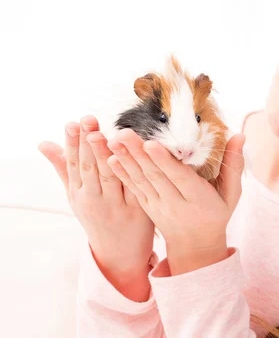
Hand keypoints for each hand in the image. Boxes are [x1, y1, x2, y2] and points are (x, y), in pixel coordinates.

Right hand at [38, 116, 154, 294]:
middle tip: (88, 120)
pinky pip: (134, 189)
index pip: (74, 164)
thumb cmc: (97, 217)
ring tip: (103, 134)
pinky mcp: (138, 212)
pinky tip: (129, 158)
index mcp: (79, 194)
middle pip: (91, 168)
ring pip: (110, 177)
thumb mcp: (76, 195)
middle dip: (88, 143)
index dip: (73, 143)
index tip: (72, 123)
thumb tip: (43, 143)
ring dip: (106, 155)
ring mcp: (116, 207)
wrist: (119, 255)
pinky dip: (130, 174)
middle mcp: (94, 200)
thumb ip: (64, 167)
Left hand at [107, 128, 244, 274]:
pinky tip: (110, 158)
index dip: (165, 161)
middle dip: (138, 154)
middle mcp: (175, 205)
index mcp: (198, 200)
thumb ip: (234, 165)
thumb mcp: (231, 194)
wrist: (196, 248)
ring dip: (125, 159)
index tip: (151, 144)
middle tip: (124, 133)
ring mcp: (158, 207)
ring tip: (112, 140)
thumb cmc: (217, 214)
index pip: (179, 178)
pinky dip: (122, 174)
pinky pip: (134, 189)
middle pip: (155, 176)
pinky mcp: (147, 208)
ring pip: (141, 181)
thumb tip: (240, 135)